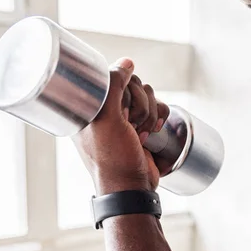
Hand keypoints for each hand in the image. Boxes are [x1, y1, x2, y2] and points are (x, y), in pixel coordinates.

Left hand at [72, 58, 169, 194]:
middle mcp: (107, 110)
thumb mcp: (107, 119)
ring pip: (148, 95)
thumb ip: (115, 87)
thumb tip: (127, 63)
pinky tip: (151, 134)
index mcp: (90, 107)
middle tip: (130, 127)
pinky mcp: (144, 125)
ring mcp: (127, 118)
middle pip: (133, 84)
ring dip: (149, 115)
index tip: (122, 111)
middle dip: (139, 107)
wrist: (132, 188)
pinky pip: (159, 107)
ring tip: (139, 135)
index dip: (123, 92)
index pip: (113, 78)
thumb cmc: (113, 157)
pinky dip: (159, 118)